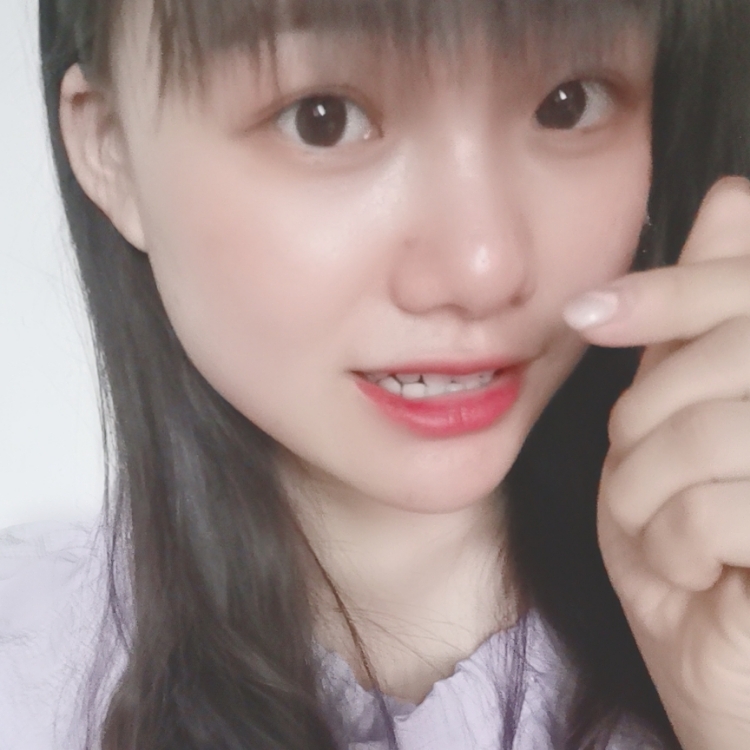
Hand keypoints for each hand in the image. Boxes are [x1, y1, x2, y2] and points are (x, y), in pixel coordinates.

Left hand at [564, 177, 749, 748]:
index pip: (748, 291)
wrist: (728, 680)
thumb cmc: (696, 552)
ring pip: (712, 430)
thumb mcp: (679, 432)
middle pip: (724, 354)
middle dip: (642, 418)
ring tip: (653, 529)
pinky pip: (721, 506)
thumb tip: (731, 200)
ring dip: (644, 488)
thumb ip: (707, 330)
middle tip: (631, 475)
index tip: (587, 314)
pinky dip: (673, 540)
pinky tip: (692, 570)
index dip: (671, 289)